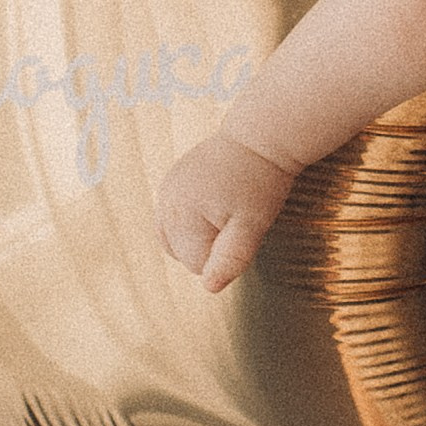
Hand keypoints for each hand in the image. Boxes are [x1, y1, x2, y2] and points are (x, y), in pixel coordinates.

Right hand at [157, 131, 293, 290]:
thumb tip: (209, 288)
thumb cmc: (260, 183)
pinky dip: (190, 221)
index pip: (197, 266)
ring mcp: (165, 192)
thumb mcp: (252, 226)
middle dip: (210, 244)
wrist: (259, 137)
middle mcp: (166, 204)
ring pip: (176, 239)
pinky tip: (212, 206)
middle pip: (183, 253)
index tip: (241, 230)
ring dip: (199, 234)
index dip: (224, 255)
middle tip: (236, 217)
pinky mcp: (169, 183)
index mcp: (183, 216)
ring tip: (225, 210)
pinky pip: (173, 220)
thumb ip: (230, 258)